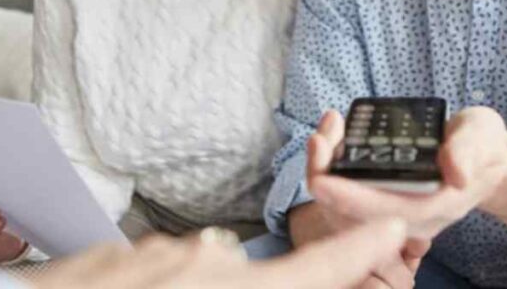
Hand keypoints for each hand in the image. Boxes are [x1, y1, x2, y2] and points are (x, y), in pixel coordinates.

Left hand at [31, 218, 408, 288]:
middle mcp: (204, 264)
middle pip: (245, 280)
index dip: (355, 252)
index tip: (392, 225)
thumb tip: (254, 272)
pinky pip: (147, 275)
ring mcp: (155, 255)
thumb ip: (257, 281)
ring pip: (191, 279)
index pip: (314, 271)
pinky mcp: (115, 254)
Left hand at [307, 106, 506, 241]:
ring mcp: (393, 211)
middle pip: (353, 213)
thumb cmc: (483, 146)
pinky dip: (333, 164)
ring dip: (326, 167)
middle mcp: (409, 218)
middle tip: (318, 138)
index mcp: (433, 207)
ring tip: (325, 128)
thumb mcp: (482, 138)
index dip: (350, 199)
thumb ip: (468, 152)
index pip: (385, 211)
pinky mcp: (382, 198)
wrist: (485, 159)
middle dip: (327, 176)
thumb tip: (455, 173)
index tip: (322, 180)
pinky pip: (347, 190)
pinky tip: (331, 135)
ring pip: (343, 203)